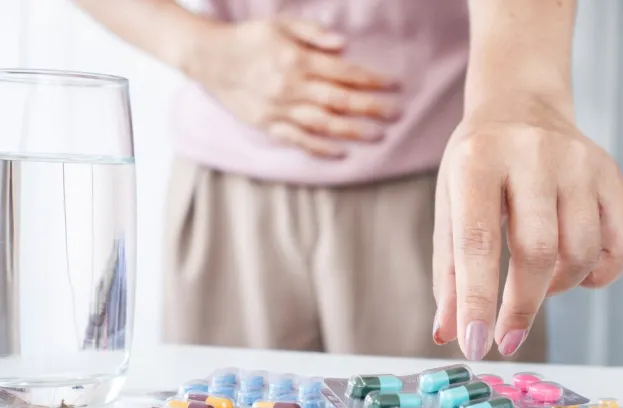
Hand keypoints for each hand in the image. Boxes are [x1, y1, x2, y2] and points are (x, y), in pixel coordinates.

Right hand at [188, 17, 401, 157]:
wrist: (209, 58)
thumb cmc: (249, 38)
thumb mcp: (281, 24)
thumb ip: (312, 33)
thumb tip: (343, 44)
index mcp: (297, 60)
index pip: (344, 72)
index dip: (371, 80)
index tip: (393, 85)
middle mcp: (291, 87)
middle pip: (340, 100)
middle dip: (371, 107)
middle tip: (395, 113)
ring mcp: (280, 109)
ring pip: (323, 123)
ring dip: (352, 130)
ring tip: (377, 135)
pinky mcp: (268, 124)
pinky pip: (298, 139)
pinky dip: (320, 147)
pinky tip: (341, 152)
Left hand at [432, 98, 622, 359]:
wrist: (521, 107)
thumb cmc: (478, 165)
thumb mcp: (449, 207)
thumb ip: (449, 272)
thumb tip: (448, 333)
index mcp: (478, 160)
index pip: (479, 241)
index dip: (478, 300)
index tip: (477, 345)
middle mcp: (532, 154)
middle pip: (538, 251)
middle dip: (523, 306)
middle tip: (508, 336)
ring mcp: (579, 161)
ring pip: (581, 252)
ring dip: (558, 288)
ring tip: (538, 283)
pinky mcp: (611, 172)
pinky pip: (622, 244)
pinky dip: (601, 274)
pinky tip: (576, 271)